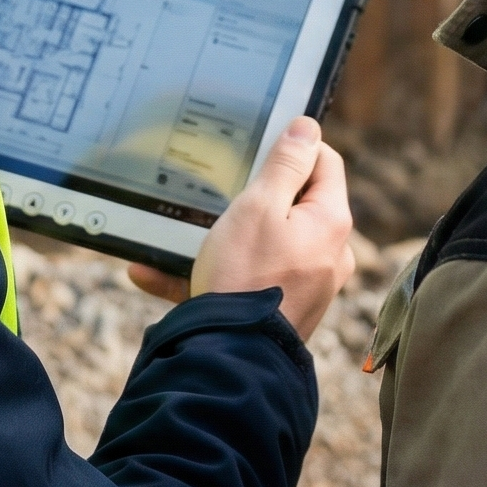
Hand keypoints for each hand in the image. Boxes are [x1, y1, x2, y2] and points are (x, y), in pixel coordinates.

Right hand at [127, 117, 353, 340]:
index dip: (293, 148)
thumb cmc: (244, 276)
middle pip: (295, 202)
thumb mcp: (259, 205)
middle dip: (254, 196)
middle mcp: (328, 253)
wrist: (228, 360)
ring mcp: (308, 285)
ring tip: (178, 236)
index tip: (258, 150)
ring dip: (221, 237)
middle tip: (219, 194)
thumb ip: (286, 163)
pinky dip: (210, 272)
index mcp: (330, 222)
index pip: (325, 162)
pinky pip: (246, 279)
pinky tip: (156, 273)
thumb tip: (309, 127)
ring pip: (264, 242)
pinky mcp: (282, 309)